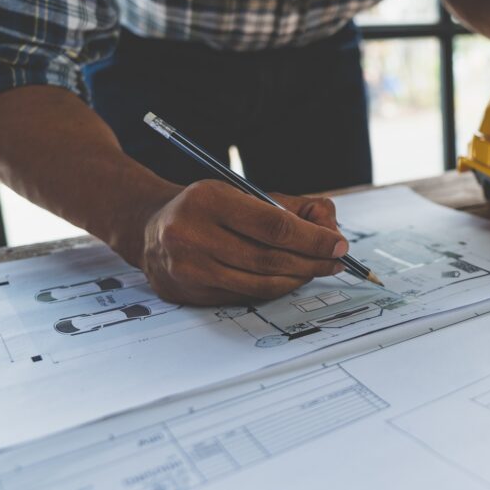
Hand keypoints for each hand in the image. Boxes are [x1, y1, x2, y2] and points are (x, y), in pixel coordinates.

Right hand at [137, 180, 348, 304]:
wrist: (150, 227)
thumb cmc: (210, 207)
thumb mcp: (246, 192)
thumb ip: (295, 208)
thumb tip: (332, 231)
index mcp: (208, 200)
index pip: (273, 226)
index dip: (312, 239)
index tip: (339, 245)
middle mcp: (191, 235)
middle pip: (269, 258)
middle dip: (311, 262)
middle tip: (336, 261)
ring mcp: (187, 268)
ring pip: (259, 284)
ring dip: (297, 279)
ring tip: (315, 269)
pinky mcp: (187, 293)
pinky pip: (244, 297)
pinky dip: (274, 289)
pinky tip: (288, 279)